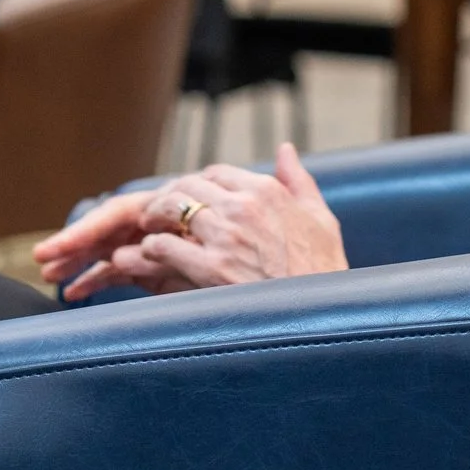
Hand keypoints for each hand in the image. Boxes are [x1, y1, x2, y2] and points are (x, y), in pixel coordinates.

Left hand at [36, 145, 345, 300]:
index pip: (216, 172)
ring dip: (153, 221)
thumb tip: (286, 149)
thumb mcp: (321, 220)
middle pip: (187, 187)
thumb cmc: (324, 273)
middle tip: (155, 215)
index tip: (186, 199)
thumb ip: (299, 181)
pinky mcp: (212, 270)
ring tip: (145, 233)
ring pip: (170, 211)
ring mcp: (226, 238)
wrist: (324, 320)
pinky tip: (145, 258)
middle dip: (168, 199)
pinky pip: (164, 248)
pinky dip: (148, 251)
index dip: (195, 185)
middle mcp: (244, 207)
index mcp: (268, 192)